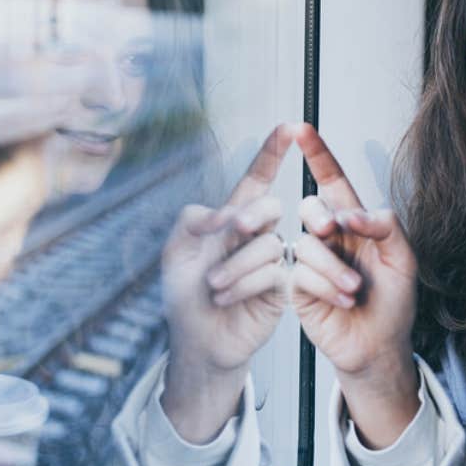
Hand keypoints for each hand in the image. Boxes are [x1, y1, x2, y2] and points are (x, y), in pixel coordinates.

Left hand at [160, 124, 294, 441]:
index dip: (273, 153)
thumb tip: (226, 214)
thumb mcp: (174, 250)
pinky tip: (225, 298)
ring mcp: (271, 260)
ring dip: (234, 265)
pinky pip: (271, 273)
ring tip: (212, 286)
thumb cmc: (184, 295)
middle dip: (250, 215)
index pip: (256, 179)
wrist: (196, 339)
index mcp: (232, 218)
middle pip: (268, 206)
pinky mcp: (281, 288)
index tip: (291, 127)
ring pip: (266, 244)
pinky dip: (243, 285)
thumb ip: (194, 219)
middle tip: (233, 230)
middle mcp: (256, 234)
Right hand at [291, 124, 419, 447]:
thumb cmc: (394, 301)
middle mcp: (330, 236)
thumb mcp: (403, 257)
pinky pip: (300, 273)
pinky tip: (343, 301)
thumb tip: (351, 214)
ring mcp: (311, 260)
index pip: (332, 180)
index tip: (300, 128)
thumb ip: (385, 225)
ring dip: (334, 267)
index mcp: (354, 222)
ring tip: (355, 290)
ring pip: (307, 243)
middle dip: (322, 216)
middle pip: (312, 207)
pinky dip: (325, 286)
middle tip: (334, 231)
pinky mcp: (297, 286)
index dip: (317, 154)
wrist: (380, 346)